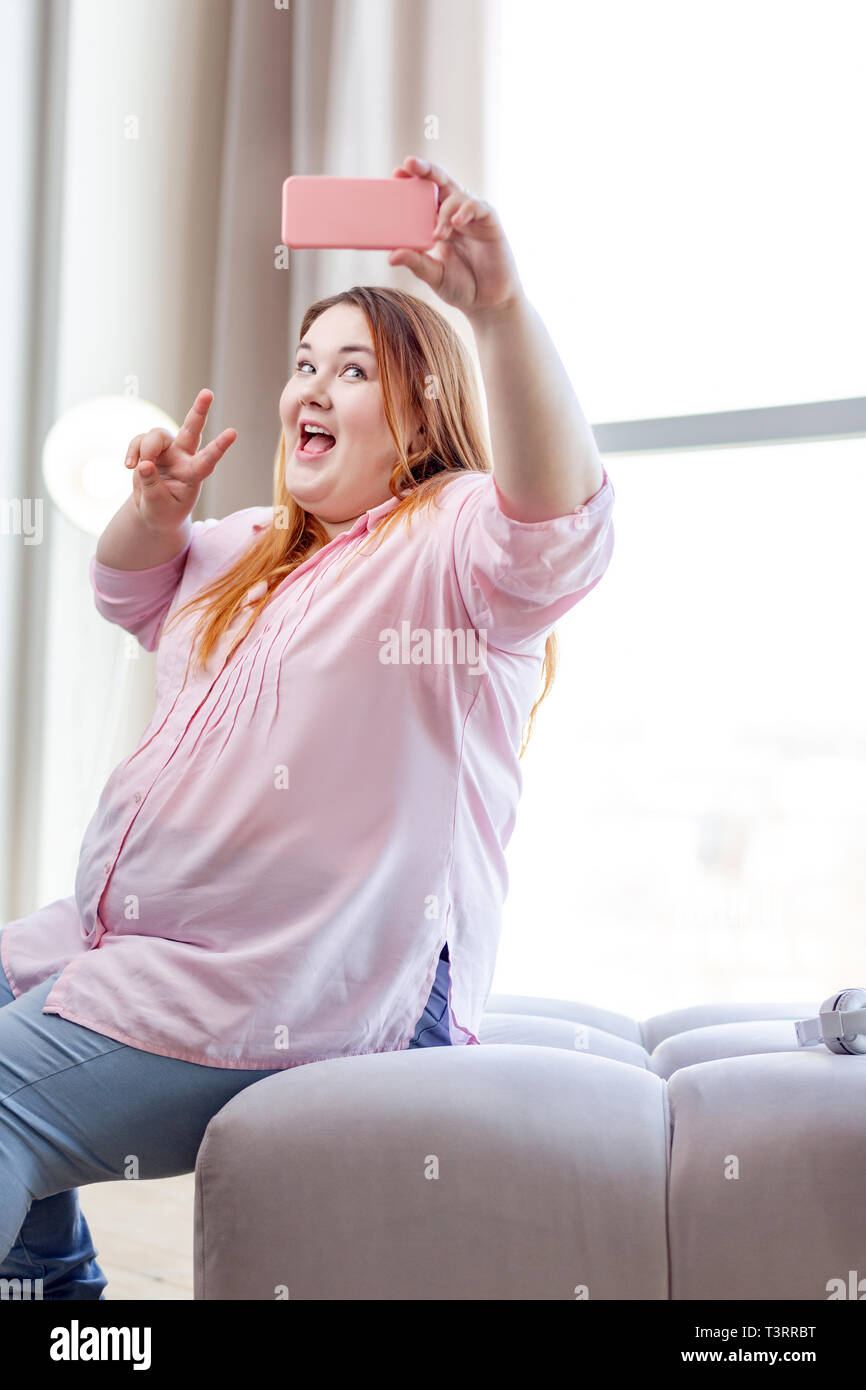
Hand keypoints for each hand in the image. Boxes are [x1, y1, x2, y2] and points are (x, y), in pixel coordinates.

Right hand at [124, 389, 236, 532]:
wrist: (151, 512)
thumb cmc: (162, 513)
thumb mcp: (157, 507)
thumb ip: (151, 486)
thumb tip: (144, 463)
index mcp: (193, 475)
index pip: (208, 460)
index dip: (219, 446)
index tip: (233, 432)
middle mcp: (183, 458)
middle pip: (192, 430)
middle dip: (199, 410)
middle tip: (207, 393)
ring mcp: (168, 451)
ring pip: (158, 434)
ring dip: (146, 448)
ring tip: (137, 467)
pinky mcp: (151, 449)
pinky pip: (139, 440)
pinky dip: (133, 451)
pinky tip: (129, 465)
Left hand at [387, 155, 523, 316]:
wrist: (488, 303)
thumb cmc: (461, 287)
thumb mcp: (434, 275)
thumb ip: (416, 263)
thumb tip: (391, 256)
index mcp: (439, 223)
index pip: (425, 194)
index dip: (412, 181)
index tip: (396, 175)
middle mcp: (456, 214)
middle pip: (441, 182)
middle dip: (425, 170)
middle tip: (409, 164)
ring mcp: (473, 217)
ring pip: (458, 193)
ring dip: (445, 208)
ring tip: (438, 234)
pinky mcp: (490, 223)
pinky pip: (478, 206)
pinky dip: (465, 210)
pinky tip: (456, 222)